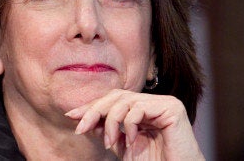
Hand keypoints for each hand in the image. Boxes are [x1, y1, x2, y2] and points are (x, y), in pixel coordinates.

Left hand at [65, 89, 203, 159]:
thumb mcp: (123, 146)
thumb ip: (107, 131)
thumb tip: (84, 119)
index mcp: (142, 108)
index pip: (112, 100)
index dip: (91, 106)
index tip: (71, 116)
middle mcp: (153, 102)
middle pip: (116, 97)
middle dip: (94, 111)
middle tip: (80, 128)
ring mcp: (164, 102)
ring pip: (125, 101)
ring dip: (110, 122)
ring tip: (108, 142)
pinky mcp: (172, 107)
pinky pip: (139, 108)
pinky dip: (128, 124)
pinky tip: (130, 140)